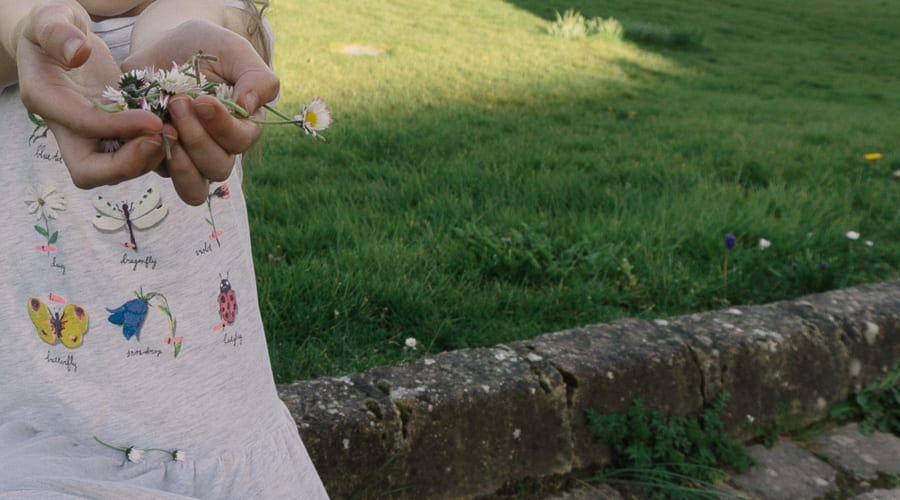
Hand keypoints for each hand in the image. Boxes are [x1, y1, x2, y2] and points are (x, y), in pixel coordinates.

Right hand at [16, 3, 166, 188]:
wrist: (64, 40)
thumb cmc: (55, 25)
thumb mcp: (50, 16)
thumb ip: (56, 31)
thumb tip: (78, 53)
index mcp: (46, 100)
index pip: (81, 126)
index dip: (117, 127)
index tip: (154, 120)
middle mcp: (67, 129)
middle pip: (90, 172)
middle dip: (130, 163)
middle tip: (166, 136)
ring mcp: (91, 137)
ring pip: (117, 171)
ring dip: (150, 158)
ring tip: (176, 130)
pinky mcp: (114, 136)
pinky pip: (135, 156)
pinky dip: (157, 150)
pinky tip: (179, 129)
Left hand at [123, 19, 279, 204]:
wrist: (161, 45)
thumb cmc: (204, 46)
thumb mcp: (233, 51)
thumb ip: (257, 77)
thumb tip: (251, 107)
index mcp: (243, 126)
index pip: (241, 142)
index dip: (223, 127)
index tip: (203, 100)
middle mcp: (219, 148)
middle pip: (218, 168)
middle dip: (197, 139)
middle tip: (178, 102)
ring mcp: (188, 157)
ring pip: (193, 186)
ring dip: (179, 160)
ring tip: (164, 125)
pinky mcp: (158, 157)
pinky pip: (159, 176)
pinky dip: (151, 158)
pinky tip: (145, 131)